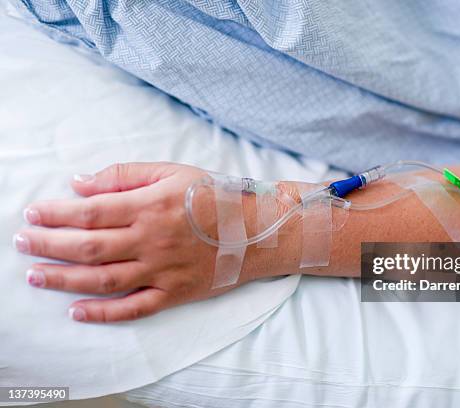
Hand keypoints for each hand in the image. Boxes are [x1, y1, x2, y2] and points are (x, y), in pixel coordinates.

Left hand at [14, 162, 265, 322]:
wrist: (257, 230)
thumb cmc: (214, 196)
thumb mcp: (172, 172)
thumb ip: (125, 176)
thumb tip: (81, 184)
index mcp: (149, 206)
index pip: (90, 212)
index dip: (55, 214)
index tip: (32, 214)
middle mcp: (151, 240)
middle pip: (87, 246)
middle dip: (48, 245)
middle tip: (22, 243)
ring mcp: (162, 271)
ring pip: (102, 279)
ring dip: (63, 279)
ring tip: (35, 275)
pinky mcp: (174, 293)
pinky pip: (134, 308)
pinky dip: (104, 313)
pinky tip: (77, 311)